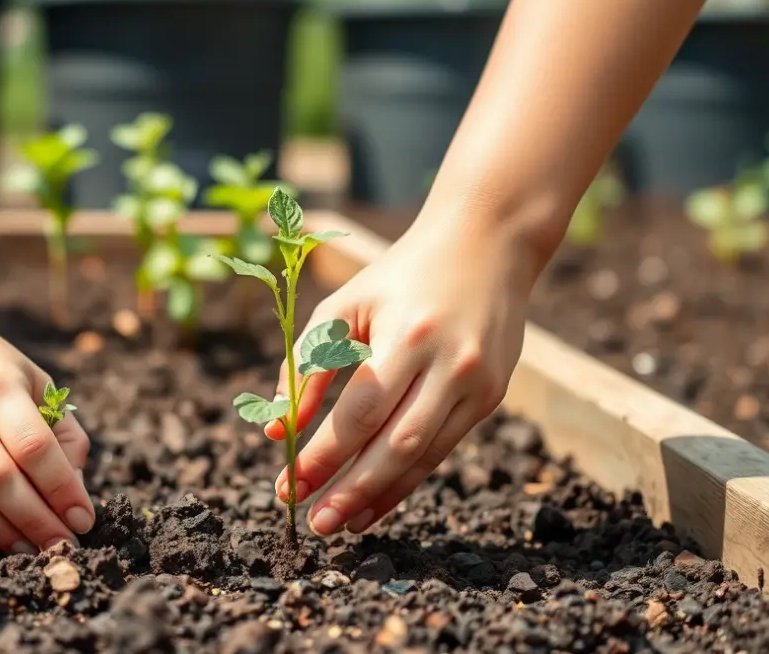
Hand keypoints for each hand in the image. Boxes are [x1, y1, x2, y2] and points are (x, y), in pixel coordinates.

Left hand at [266, 213, 535, 535]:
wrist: (487, 243)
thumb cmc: (400, 274)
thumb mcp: (345, 305)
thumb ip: (308, 366)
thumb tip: (276, 430)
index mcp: (410, 335)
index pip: (360, 412)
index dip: (322, 455)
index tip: (287, 486)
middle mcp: (452, 364)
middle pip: (396, 445)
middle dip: (350, 489)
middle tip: (314, 524)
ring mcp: (479, 384)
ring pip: (424, 456)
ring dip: (379, 495)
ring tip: (340, 523)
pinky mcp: (492, 397)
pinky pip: (443, 449)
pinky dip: (407, 479)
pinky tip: (375, 502)